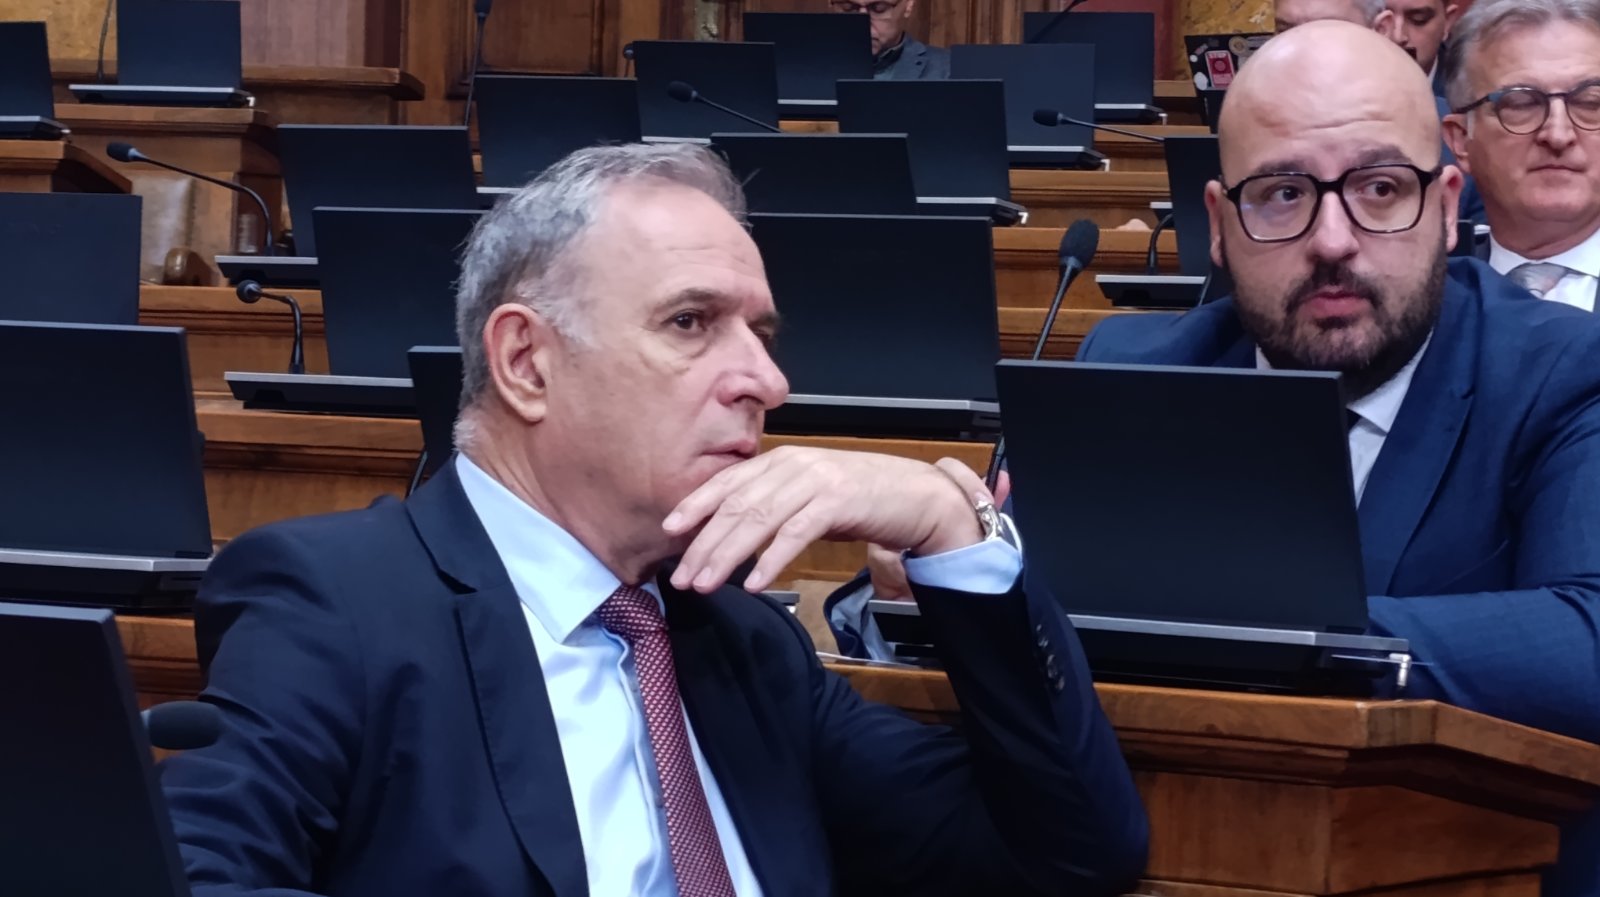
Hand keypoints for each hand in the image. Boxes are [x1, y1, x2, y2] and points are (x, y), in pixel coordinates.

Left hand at [664, 447, 992, 593]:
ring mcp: (814, 480)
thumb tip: (731, 534)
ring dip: (727, 555)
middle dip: (703, 543)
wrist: (916, 495)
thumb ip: (774, 506)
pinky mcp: (837, 501)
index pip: (727, 482)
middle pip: (736, 506)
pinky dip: (771, 560)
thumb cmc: (861, 499)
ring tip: (706, 583)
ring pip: (758, 519)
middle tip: (680, 575)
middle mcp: (792, 464)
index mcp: (780, 460)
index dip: (695, 505)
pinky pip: (795, 533)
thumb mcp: (808, 496)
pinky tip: (754, 584)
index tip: (668, 530)